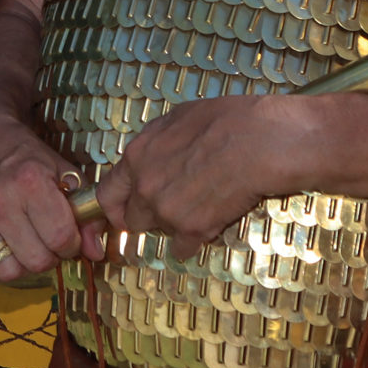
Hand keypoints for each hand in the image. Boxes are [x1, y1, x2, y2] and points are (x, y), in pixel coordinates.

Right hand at [0, 113, 101, 284]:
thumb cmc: (26, 156)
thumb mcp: (63, 173)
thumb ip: (85, 214)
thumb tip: (95, 253)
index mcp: (31, 183)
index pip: (61, 238)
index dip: (70, 243)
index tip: (65, 234)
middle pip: (37, 261)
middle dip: (49, 255)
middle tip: (44, 238)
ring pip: (8, 272)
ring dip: (21, 264)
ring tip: (23, 243)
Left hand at [95, 96, 313, 259]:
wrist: (261, 142)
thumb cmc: (226, 121)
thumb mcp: (178, 118)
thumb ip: (155, 145)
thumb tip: (150, 156)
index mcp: (137, 157)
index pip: (106, 194)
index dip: (115, 205)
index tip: (124, 210)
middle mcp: (145, 188)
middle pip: (132, 219)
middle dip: (148, 215)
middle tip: (171, 206)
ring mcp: (167, 212)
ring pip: (159, 233)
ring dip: (172, 226)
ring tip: (197, 208)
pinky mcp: (193, 230)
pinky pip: (182, 249)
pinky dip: (193, 241)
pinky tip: (209, 223)